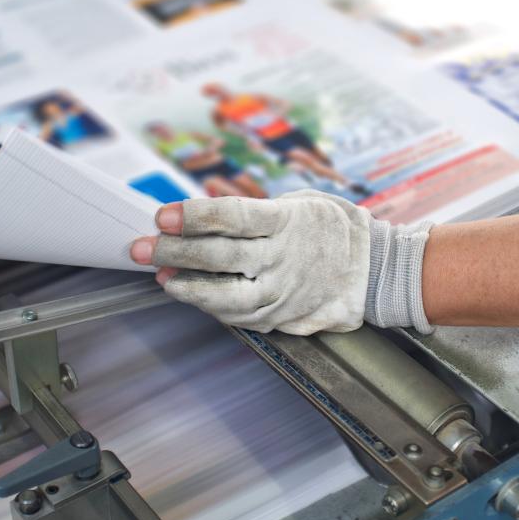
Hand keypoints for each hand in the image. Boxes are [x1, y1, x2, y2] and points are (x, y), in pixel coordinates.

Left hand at [130, 190, 434, 335]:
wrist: (377, 271)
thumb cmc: (333, 228)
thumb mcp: (301, 203)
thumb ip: (257, 212)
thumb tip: (205, 217)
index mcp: (288, 221)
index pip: (232, 217)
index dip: (193, 216)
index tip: (162, 215)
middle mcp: (284, 257)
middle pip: (220, 255)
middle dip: (174, 250)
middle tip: (141, 246)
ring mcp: (284, 290)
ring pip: (226, 295)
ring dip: (187, 286)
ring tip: (161, 276)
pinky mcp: (283, 315)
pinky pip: (240, 316)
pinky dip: (210, 307)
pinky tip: (190, 295)